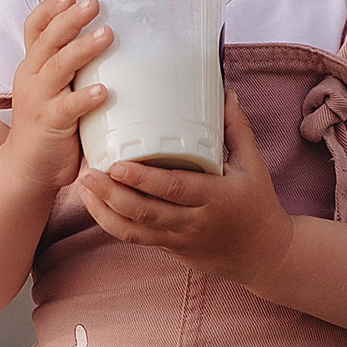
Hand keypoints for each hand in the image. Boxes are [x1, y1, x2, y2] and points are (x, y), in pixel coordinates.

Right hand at [6, 0, 112, 192]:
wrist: (27, 167)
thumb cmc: (49, 122)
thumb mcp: (54, 87)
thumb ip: (72, 65)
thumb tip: (112, 35)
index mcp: (33, 64)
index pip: (35, 27)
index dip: (50, 9)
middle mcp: (32, 76)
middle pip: (48, 40)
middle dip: (71, 19)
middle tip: (94, 3)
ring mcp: (38, 99)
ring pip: (59, 67)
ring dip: (83, 49)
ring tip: (107, 35)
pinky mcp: (49, 124)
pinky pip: (68, 108)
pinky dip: (85, 97)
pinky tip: (103, 91)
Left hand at [75, 91, 293, 292]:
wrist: (262, 255)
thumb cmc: (257, 204)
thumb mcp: (253, 166)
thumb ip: (235, 128)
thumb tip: (224, 92)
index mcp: (215, 197)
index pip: (175, 189)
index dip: (144, 180)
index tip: (118, 164)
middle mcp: (193, 221)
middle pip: (147, 212)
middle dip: (113, 194)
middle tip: (88, 172)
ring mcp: (178, 237)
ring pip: (134, 230)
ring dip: (104, 209)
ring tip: (83, 185)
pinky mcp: (168, 247)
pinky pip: (134, 239)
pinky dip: (111, 223)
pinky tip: (94, 204)